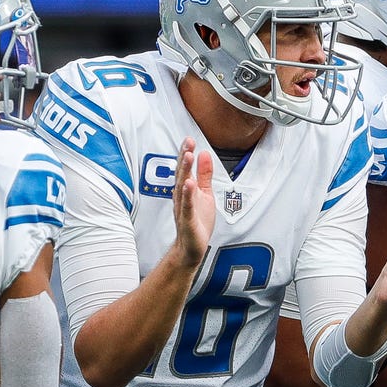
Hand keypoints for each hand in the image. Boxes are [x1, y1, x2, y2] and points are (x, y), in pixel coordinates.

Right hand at [172, 138, 215, 264]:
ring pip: (183, 187)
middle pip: (182, 174)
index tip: (189, 139)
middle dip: (184, 158)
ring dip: (185, 171)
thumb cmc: (197, 221)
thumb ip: (205, 174)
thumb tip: (204, 154)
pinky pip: (187, 206)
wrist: (191, 247)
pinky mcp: (188, 220)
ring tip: (188, 156)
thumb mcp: (205, 193)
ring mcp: (183, 208)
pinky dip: (188, 195)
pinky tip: (189, 184)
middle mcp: (182, 196)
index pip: (184, 168)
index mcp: (186, 189)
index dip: (186, 153)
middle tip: (188, 142)